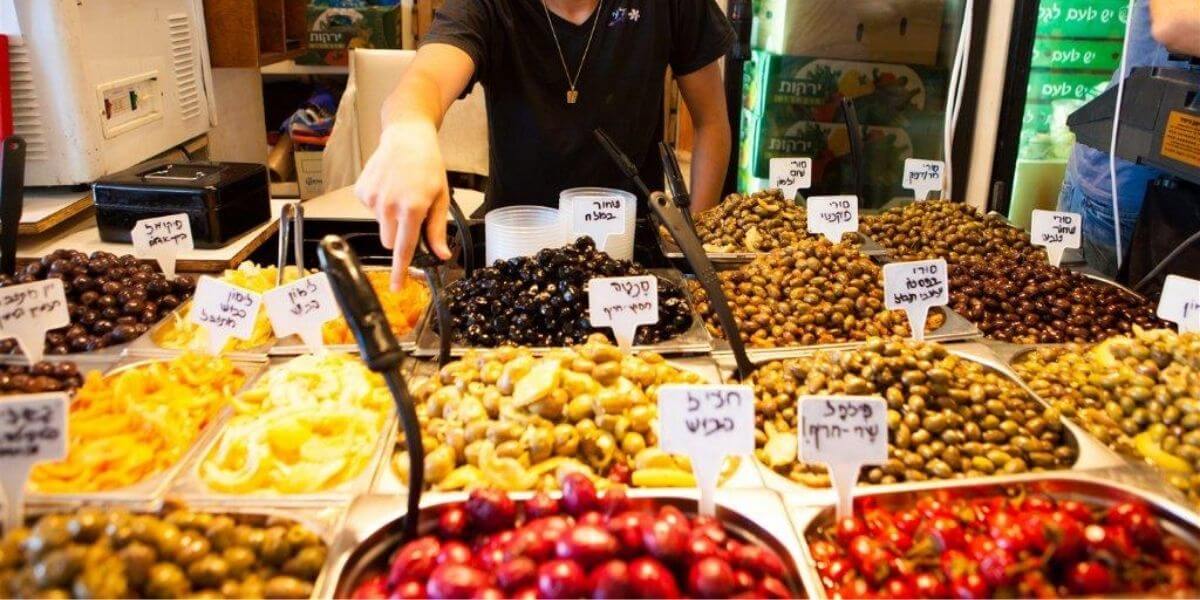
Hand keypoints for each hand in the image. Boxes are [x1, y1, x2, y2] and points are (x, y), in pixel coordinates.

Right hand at [354, 121, 453, 289]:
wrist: (406, 137)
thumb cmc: (427, 165)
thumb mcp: (440, 197)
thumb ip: (437, 229)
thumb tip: (441, 254)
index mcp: (412, 208)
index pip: (404, 249)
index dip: (400, 271)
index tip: (396, 287)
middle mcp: (389, 205)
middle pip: (390, 241)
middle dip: (400, 235)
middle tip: (411, 213)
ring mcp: (373, 198)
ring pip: (381, 227)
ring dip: (390, 219)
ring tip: (401, 194)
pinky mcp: (362, 191)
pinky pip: (371, 210)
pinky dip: (380, 204)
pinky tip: (389, 186)